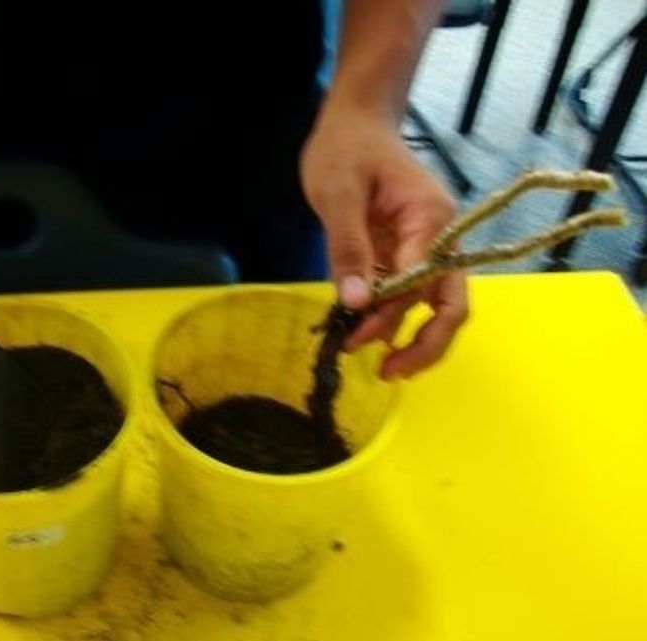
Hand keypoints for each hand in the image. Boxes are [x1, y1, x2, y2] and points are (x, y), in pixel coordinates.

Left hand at [301, 104, 467, 379]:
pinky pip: (405, 292)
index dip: (400, 318)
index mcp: (430, 220)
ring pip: (428, 303)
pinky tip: (360, 330)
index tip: (361, 340)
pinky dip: (387, 315)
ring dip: (402, 333)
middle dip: (425, 343)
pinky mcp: (404, 251)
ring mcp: (424, 246)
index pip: (428, 282)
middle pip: (449, 303)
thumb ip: (348, 249)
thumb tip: (357, 304)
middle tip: (389, 373)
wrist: (354, 120)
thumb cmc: (346, 147)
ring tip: (365, 356)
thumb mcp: (337, 194)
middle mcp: (438, 237)